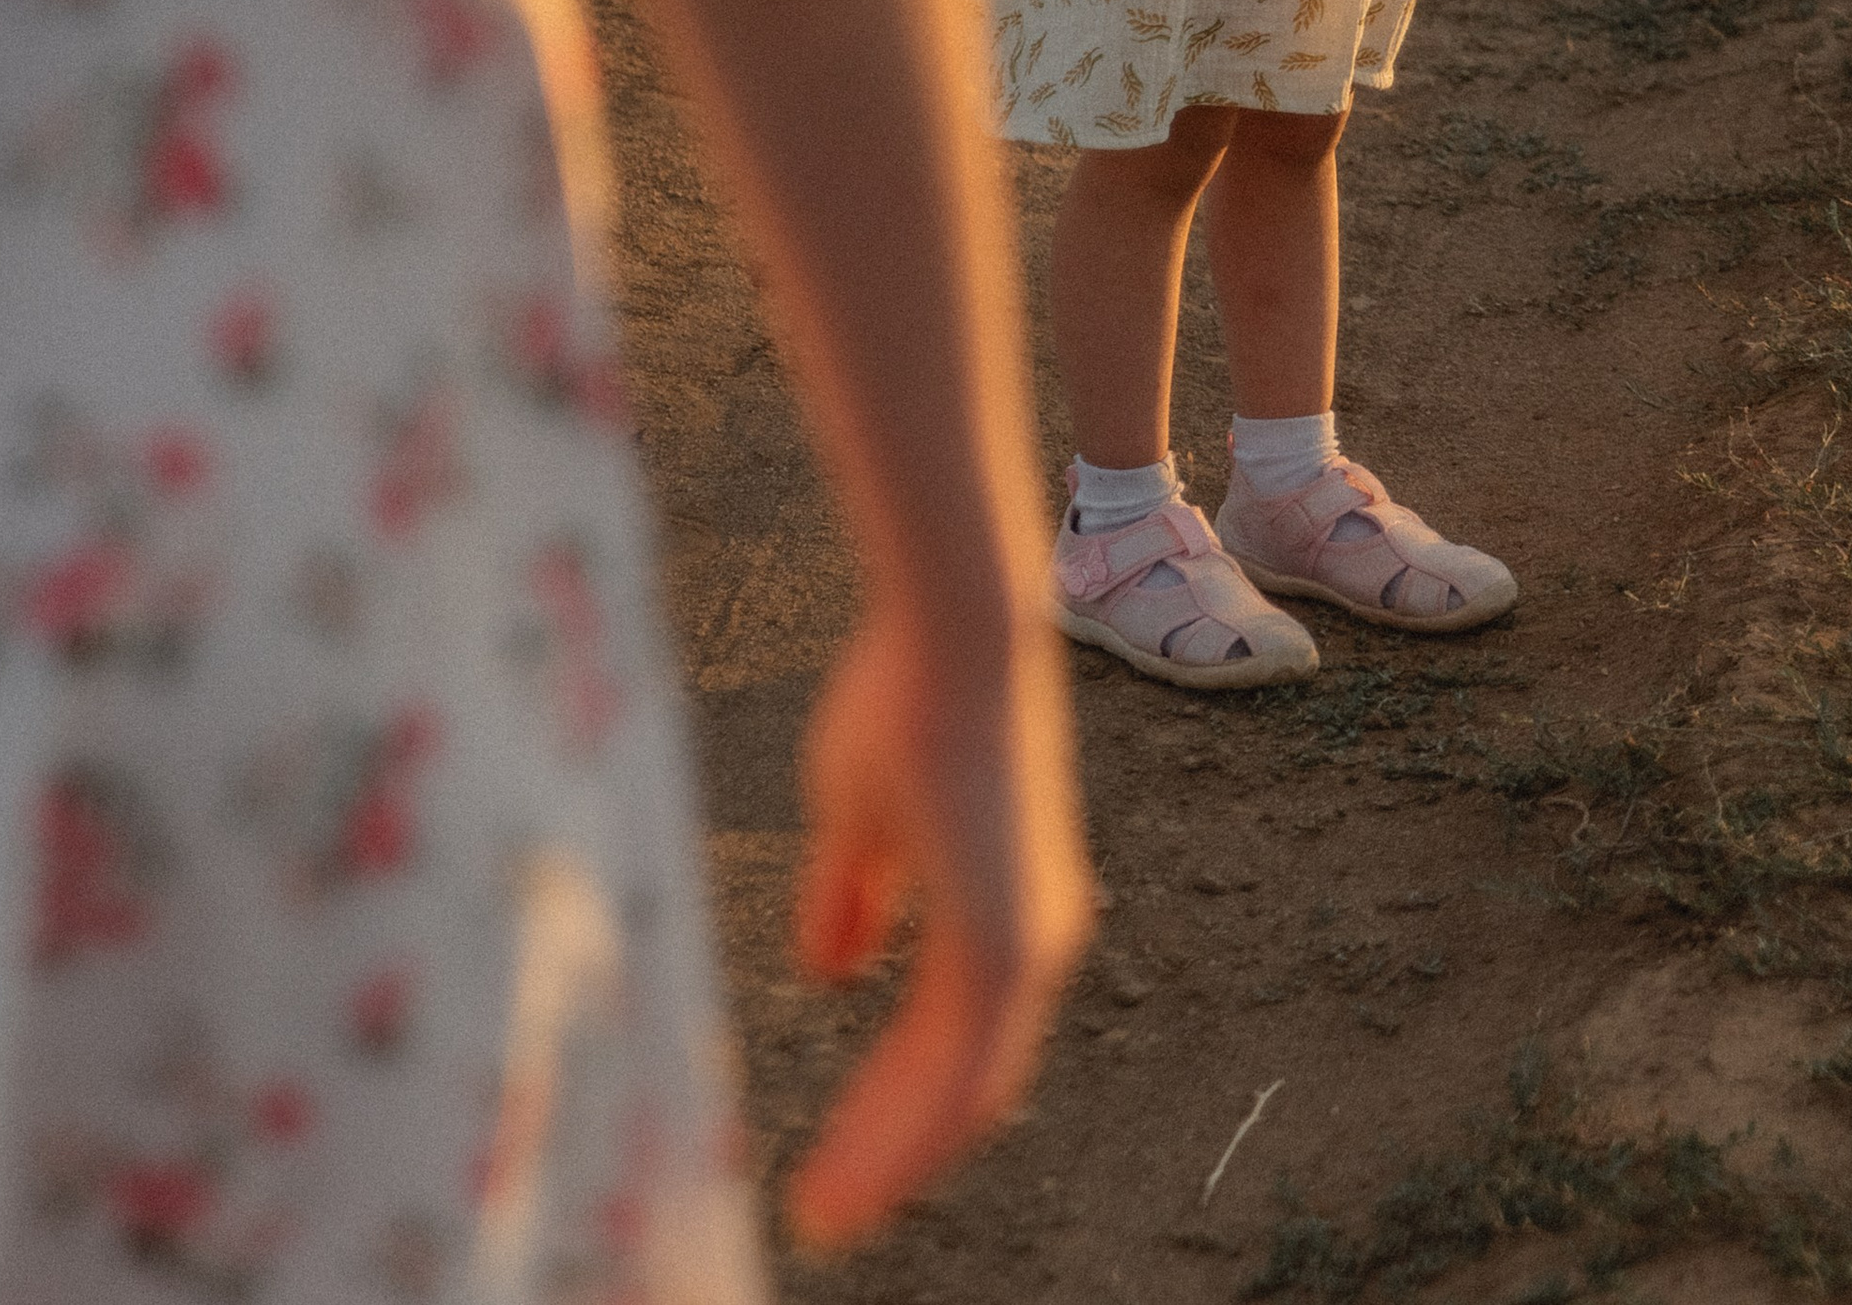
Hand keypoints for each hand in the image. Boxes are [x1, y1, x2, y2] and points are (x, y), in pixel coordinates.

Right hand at [789, 606, 1092, 1245]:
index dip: (896, 1104)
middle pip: (961, 1085)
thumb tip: (830, 967)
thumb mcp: (860, 813)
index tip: (837, 1156)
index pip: (950, 1040)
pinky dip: (899, 1130)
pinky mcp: (1004, 945)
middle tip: (825, 1212)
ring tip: (822, 1214)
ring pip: (957, 1094)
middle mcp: (1029, 940)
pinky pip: (951, 1071)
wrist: (949, 638)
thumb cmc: (906, 700)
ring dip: (888, 1158)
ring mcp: (1023, 946)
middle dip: (891, 1152)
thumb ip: (854, 896)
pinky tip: (849, 1174)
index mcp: (1001, 911)